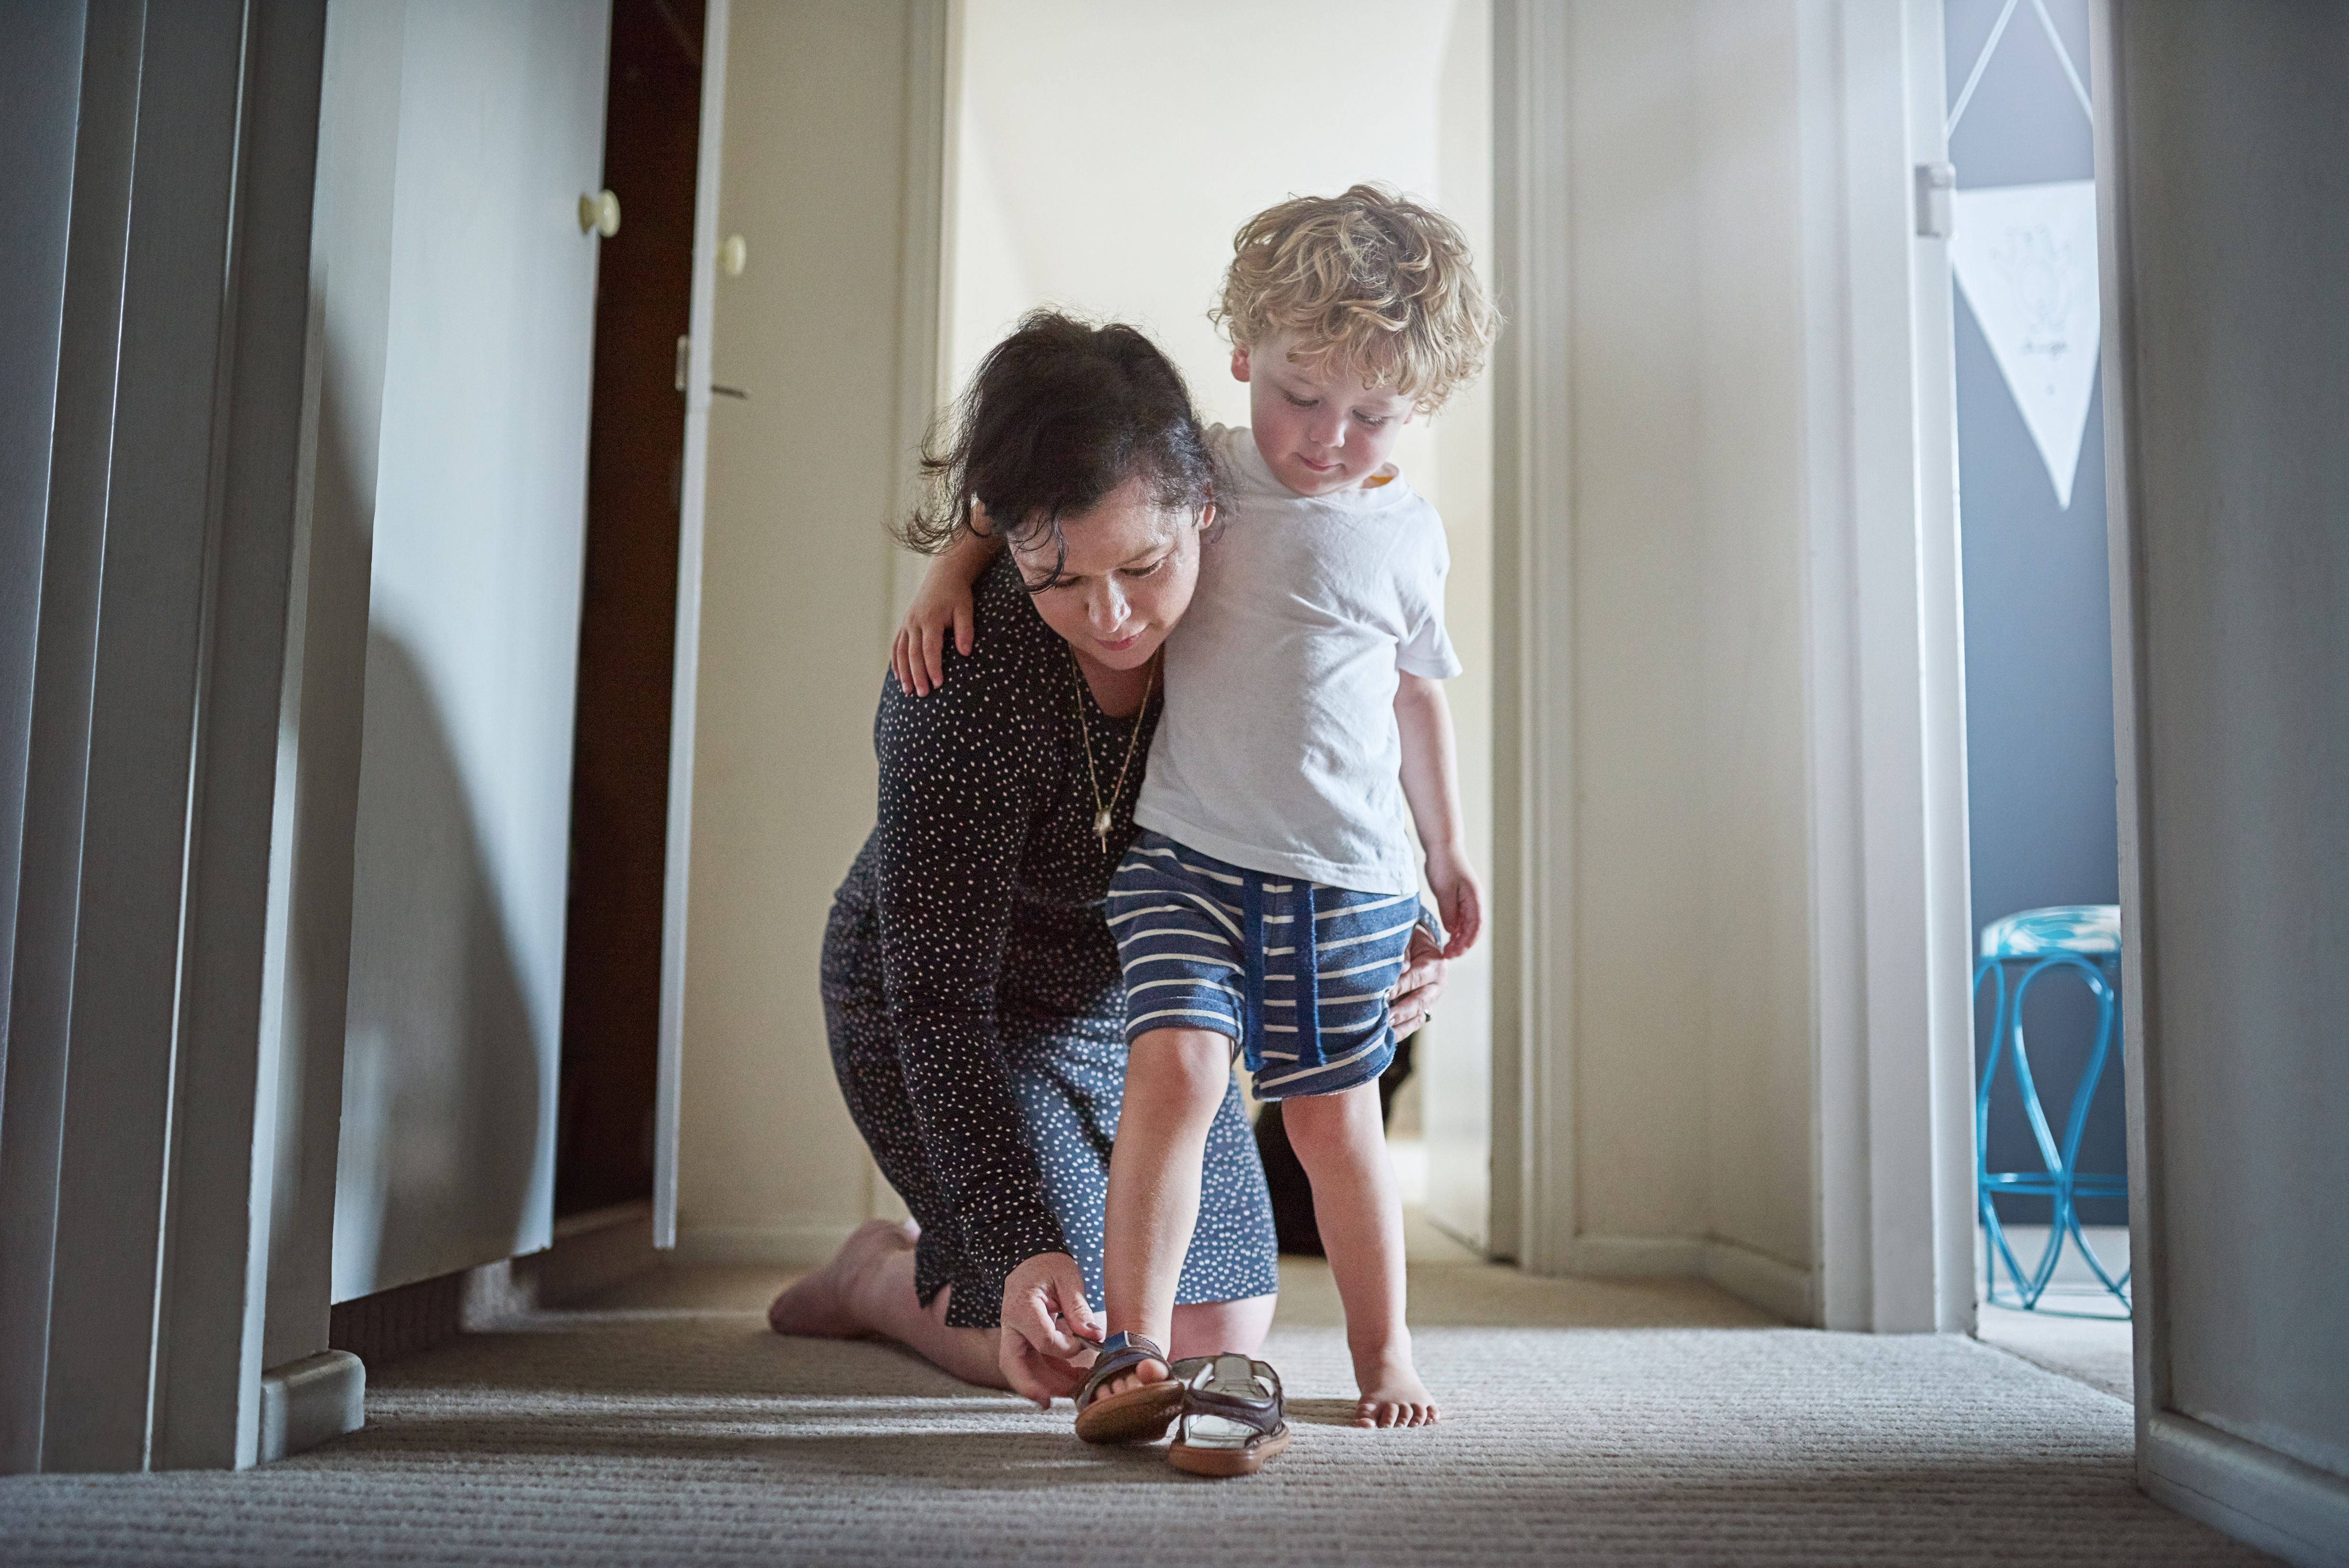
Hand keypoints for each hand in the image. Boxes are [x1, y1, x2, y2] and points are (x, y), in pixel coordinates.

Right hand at [890, 574, 975, 696]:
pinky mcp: (904, 625)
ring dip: (904, 673)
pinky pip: (896, 646)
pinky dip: (896, 662)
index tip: (938, 684)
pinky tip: (899, 677)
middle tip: (923, 694)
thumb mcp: (965, 609)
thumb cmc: (957, 595)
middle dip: (918, 675)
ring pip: (902, 652)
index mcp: (930, 619)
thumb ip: (965, 630)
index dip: (933, 667)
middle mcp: (914, 622)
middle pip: (913, 654)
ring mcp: (907, 624)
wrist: (943, 577)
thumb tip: (966, 653)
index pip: (930, 648)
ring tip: (908, 691)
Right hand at [997, 1251, 1102, 1407]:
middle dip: (1030, 1386)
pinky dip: (1049, 1374)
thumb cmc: (1049, 1265)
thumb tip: (1095, 1336)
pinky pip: (1031, 1363)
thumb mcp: (1067, 1278)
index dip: (1066, 1349)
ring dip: (1045, 1384)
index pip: (1042, 1340)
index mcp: (1021, 1307)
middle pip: (1012, 1364)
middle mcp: (1011, 1324)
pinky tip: (1071, 1379)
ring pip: (1020, 1368)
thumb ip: (1078, 1308)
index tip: (1086, 1344)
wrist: (1030, 1258)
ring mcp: (1013, 1334)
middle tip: (1049, 1403)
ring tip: (1074, 1391)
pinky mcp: (1021, 1340)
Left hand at [1388, 925, 1449, 1034]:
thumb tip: (1399, 969)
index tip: (1382, 994)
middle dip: (1401, 1012)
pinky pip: (1414, 1024)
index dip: (1398, 987)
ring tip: (1384, 1033)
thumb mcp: (1408, 941)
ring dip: (1400, 1027)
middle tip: (1385, 1018)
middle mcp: (1437, 986)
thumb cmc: (1411, 943)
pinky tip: (1386, 1037)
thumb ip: (1403, 954)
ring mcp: (1431, 1001)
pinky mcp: (1424, 1010)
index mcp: (1435, 966)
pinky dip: (1401, 1031)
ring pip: (1418, 1018)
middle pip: (1419, 1002)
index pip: (1415, 978)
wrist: (1422, 948)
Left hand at [1423, 847, 1483, 958]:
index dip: (1466, 943)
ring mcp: (1469, 900)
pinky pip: (1461, 919)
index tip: (1454, 953)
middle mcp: (1475, 901)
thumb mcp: (1443, 890)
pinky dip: (1456, 930)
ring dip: (1460, 939)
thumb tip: (1451, 930)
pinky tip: (1447, 937)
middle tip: (1448, 955)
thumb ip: (1448, 911)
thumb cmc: (1443, 865)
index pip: (1475, 927)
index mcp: (1475, 898)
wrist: (1443, 846)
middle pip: (1474, 929)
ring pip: (1468, 926)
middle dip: (1463, 945)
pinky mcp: (1461, 899)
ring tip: (1447, 950)